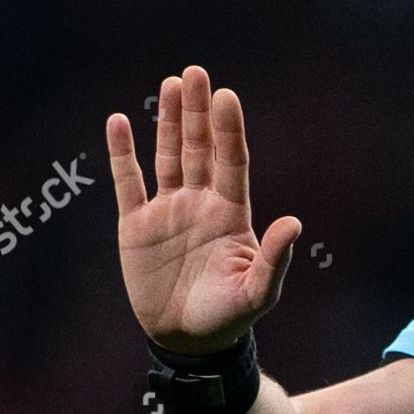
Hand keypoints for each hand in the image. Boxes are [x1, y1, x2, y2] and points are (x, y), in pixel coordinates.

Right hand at [105, 65, 301, 354]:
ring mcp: (168, 210)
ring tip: (171, 84)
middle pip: (200, 148)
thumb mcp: (258, 292)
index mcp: (232, 213)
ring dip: (168, 121)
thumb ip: (274, 258)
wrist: (189, 340)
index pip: (231, 161)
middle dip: (199, 112)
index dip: (228, 129)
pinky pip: (128, 182)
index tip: (227, 96)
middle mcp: (201, 203)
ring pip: (168, 155)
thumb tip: (294, 222)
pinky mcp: (136, 224)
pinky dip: (122, 153)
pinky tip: (119, 121)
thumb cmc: (229, 317)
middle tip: (197, 73)